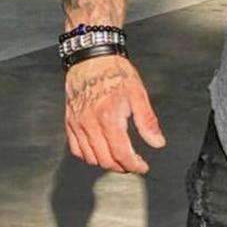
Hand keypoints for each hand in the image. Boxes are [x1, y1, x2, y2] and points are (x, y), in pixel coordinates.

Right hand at [64, 54, 166, 173]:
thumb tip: (157, 142)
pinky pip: (76, 149)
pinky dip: (89, 156)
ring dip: (106, 163)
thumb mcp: (138, 94)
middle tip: (133, 164)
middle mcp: (90, 124)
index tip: (142, 166)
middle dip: (122, 166)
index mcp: (109, 118)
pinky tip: (100, 151)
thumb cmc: (115, 73)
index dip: (134, 165)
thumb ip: (147, 121)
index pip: (121, 153)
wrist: (91, 59)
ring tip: (120, 159)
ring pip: (90, 157)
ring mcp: (77, 125)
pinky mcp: (70, 123)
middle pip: (105, 159)